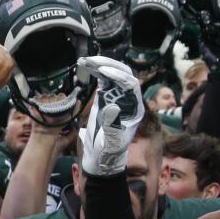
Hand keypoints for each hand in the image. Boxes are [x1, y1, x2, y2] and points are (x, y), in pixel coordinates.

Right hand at [77, 55, 144, 177]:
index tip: (104, 71)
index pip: (131, 85)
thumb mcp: (112, 142)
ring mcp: (116, 97)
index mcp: (135, 109)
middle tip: (93, 61)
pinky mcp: (105, 97)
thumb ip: (112, 125)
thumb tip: (112, 106)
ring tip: (85, 61)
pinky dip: (94, 72)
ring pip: (112, 75)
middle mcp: (128, 100)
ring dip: (100, 65)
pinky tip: (84, 65)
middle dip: (110, 65)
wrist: (102, 157)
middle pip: (124, 75)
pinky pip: (103, 80)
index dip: (119, 76)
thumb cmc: (110, 152)